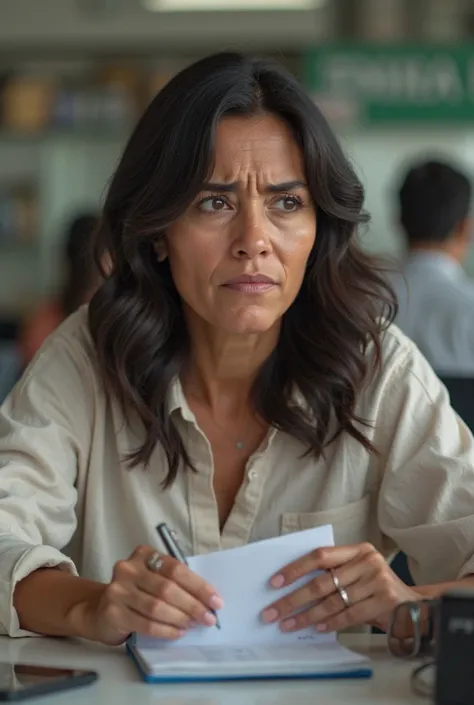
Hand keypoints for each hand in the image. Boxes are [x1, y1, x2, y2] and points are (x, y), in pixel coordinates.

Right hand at [76, 546, 223, 645]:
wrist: (100, 610)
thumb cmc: (137, 592)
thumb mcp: (153, 578)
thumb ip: (175, 581)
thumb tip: (207, 599)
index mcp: (143, 554)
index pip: (176, 568)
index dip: (198, 586)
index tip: (215, 601)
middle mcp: (128, 568)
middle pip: (167, 588)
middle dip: (192, 605)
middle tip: (208, 618)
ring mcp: (118, 590)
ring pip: (157, 607)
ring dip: (180, 618)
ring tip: (193, 625)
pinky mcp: (113, 613)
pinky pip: (146, 624)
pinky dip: (166, 630)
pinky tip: (178, 632)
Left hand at [261, 543, 419, 633]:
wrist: (414, 605)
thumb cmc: (376, 588)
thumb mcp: (358, 572)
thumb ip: (334, 573)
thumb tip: (292, 586)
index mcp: (357, 549)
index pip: (320, 556)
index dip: (295, 569)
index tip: (274, 582)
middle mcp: (368, 561)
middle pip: (322, 582)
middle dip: (293, 599)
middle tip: (272, 612)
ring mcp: (377, 580)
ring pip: (333, 601)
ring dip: (307, 616)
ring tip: (288, 625)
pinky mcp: (385, 601)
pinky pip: (350, 614)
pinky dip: (331, 623)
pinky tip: (316, 628)